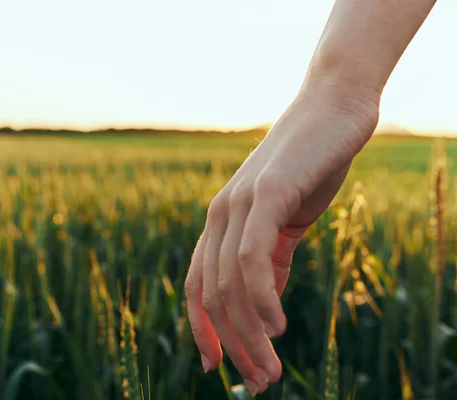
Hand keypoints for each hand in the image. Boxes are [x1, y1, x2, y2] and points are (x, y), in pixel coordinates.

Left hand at [184, 82, 379, 395]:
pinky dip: (260, 300)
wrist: (333, 110)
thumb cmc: (310, 166)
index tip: (216, 367)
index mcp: (220, 222)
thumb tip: (263, 307)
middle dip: (232, 345)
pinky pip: (252, 259)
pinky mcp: (266, 195)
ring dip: (248, 335)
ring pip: (228, 285)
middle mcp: (219, 215)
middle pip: (212, 295)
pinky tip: (276, 327)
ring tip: (270, 370)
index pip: (198, 285)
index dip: (202, 329)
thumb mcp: (286, 223)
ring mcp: (239, 203)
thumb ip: (272, 261)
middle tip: (260, 381)